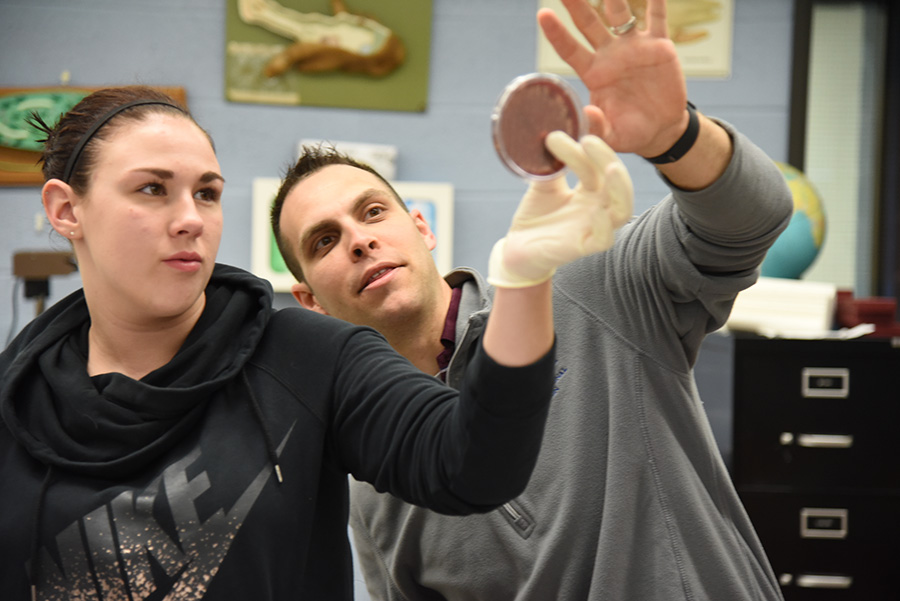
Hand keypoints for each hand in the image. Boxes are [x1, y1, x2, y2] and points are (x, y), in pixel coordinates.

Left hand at [488, 132, 632, 287]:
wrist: (517, 247)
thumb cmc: (536, 215)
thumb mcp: (543, 183)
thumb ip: (551, 163)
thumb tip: (551, 130)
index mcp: (592, 190)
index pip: (599, 165)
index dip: (593, 148)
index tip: (575, 130)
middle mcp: (599, 207)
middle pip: (618, 182)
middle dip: (608, 159)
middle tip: (589, 140)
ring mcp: (594, 227)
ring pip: (621, 210)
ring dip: (620, 189)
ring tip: (609, 169)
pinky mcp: (583, 247)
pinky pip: (604, 239)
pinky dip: (603, 226)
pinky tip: (596, 211)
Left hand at [537, 0, 688, 157]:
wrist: (661, 129)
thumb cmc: (631, 133)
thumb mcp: (612, 136)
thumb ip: (597, 127)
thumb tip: (588, 113)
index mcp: (594, 74)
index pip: (570, 50)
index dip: (557, 33)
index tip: (543, 15)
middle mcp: (610, 56)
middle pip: (588, 24)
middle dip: (576, 4)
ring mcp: (633, 47)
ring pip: (620, 14)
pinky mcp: (659, 46)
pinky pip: (657, 17)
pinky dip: (656, 1)